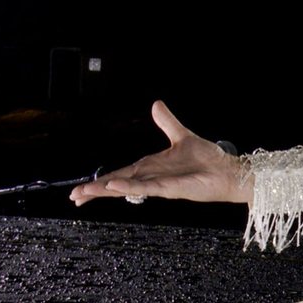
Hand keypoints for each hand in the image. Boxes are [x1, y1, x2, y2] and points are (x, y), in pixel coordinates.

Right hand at [70, 100, 252, 205]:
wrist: (228, 171)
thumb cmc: (208, 159)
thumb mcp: (182, 135)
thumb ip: (167, 122)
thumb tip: (156, 104)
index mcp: (150, 167)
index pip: (120, 174)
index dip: (101, 181)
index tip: (81, 190)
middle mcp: (151, 177)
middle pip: (117, 184)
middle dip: (95, 191)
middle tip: (74, 197)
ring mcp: (159, 184)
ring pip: (126, 188)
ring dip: (105, 190)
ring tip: (84, 194)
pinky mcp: (170, 188)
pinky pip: (146, 187)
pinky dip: (129, 186)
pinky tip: (114, 187)